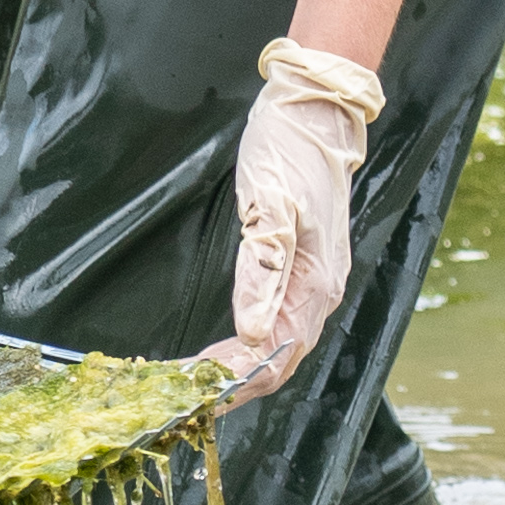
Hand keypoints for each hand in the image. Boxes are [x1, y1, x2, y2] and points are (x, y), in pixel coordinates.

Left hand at [207, 82, 363, 405]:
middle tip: (183, 396)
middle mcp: (321, 292)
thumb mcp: (270, 203)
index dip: (233, 380)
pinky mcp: (305, 268)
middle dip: (233, 383)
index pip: (274, 356)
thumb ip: (262, 269)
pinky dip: (248, 344)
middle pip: (278, 360)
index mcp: (316, 284)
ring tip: (197, 379)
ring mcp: (316, 281)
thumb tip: (250, 331)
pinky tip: (225, 346)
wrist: (317, 108)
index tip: (191, 391)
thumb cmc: (289, 149)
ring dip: (239, 368)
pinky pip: (278, 323)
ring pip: (279, 346)